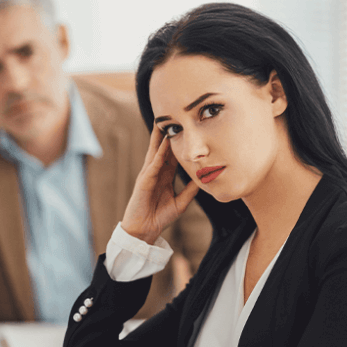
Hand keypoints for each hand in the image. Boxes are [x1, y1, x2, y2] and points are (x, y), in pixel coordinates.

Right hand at [121, 128, 199, 244]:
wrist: (144, 230)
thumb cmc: (159, 217)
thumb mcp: (180, 202)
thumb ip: (190, 190)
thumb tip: (203, 179)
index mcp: (164, 176)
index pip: (172, 156)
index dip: (178, 142)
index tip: (186, 128)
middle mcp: (156, 172)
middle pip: (162, 149)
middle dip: (166, 133)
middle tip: (171, 116)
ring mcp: (148, 175)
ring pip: (155, 152)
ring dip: (158, 137)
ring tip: (163, 122)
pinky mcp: (144, 182)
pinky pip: (153, 165)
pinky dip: (158, 154)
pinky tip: (163, 144)